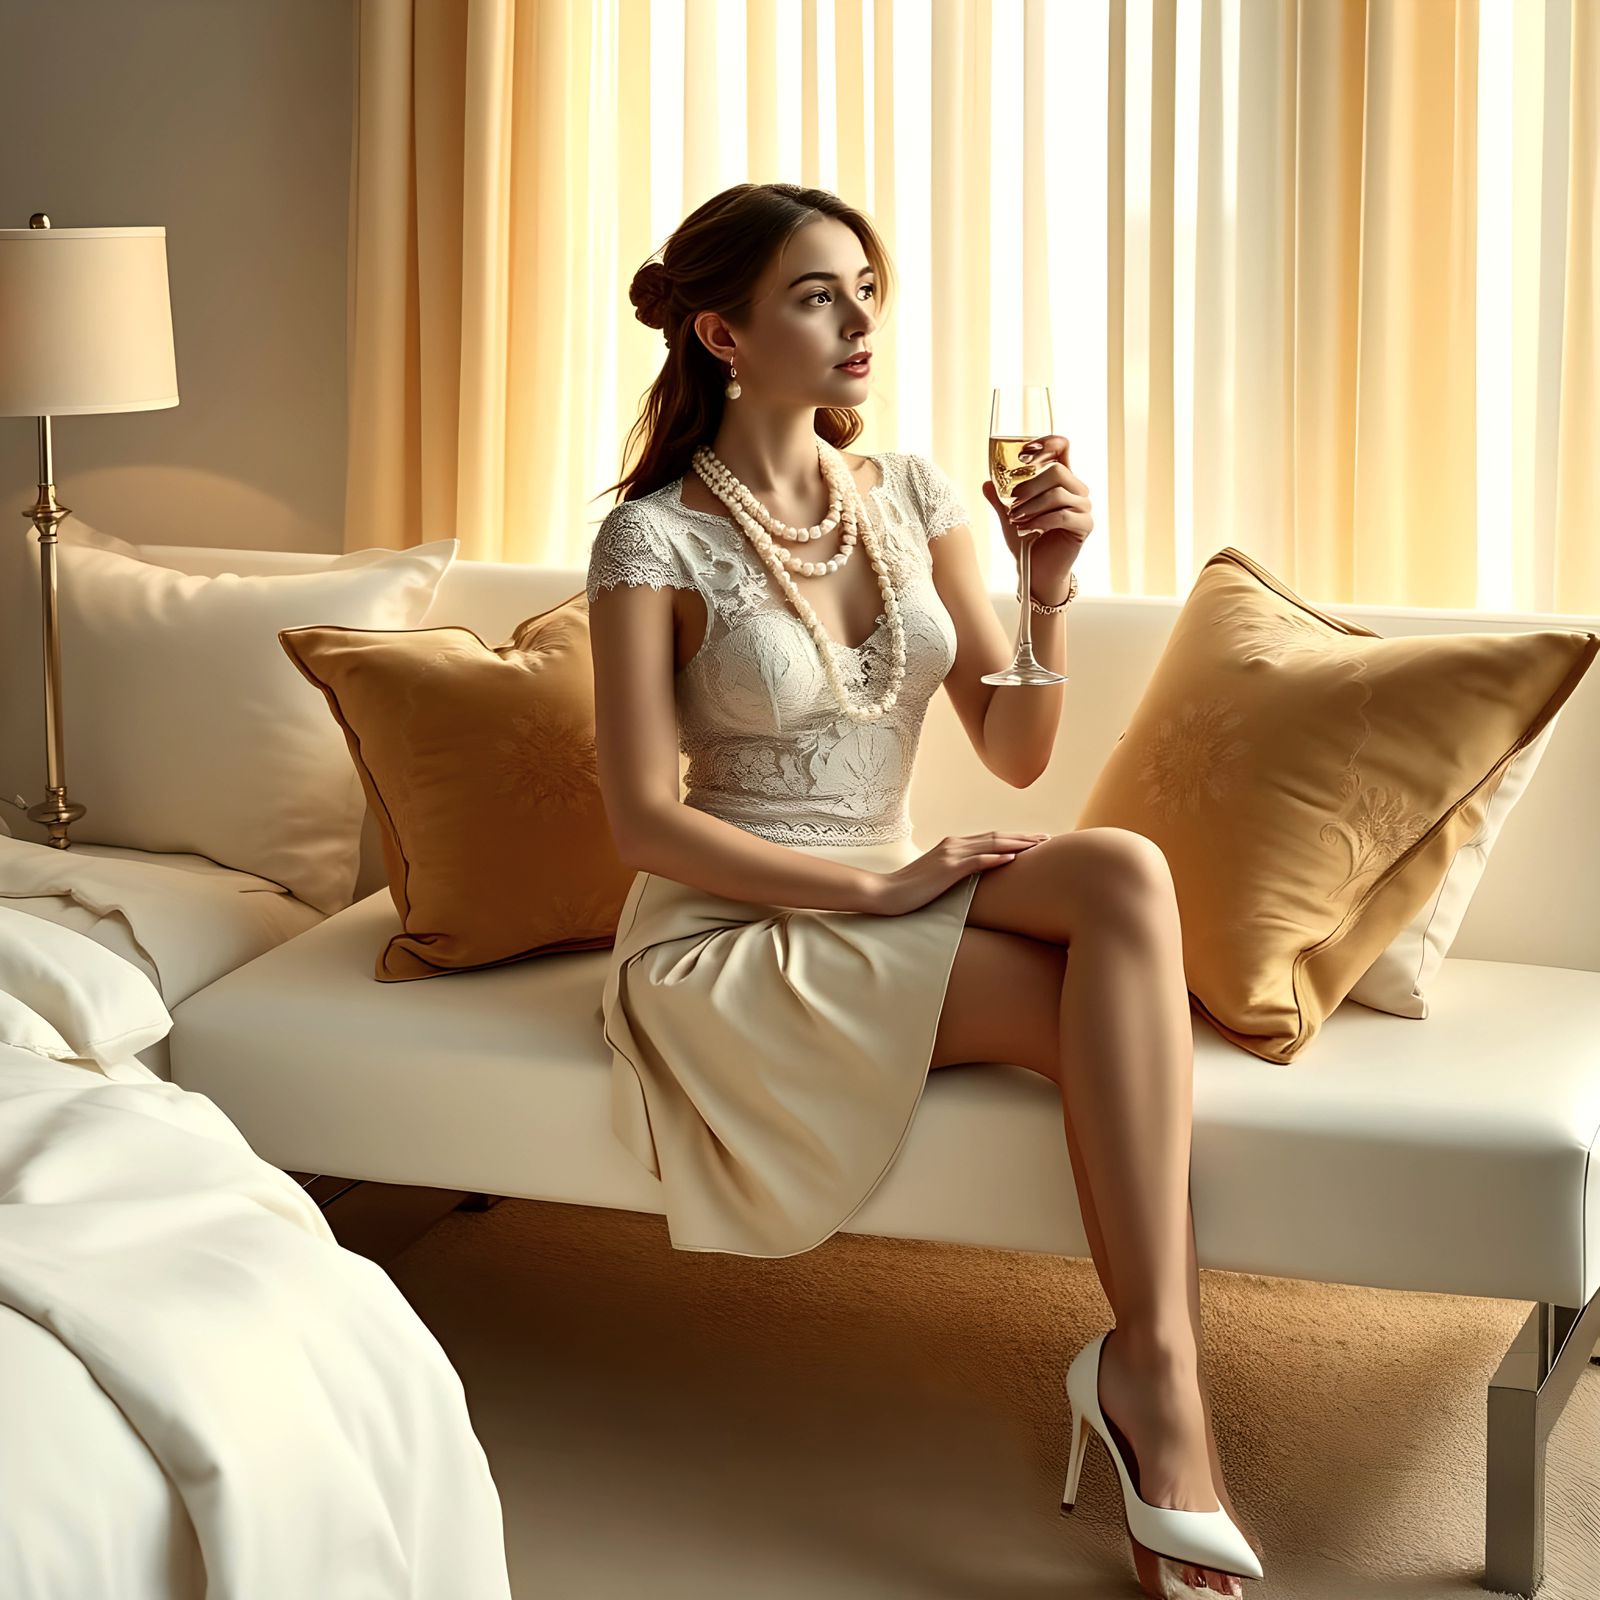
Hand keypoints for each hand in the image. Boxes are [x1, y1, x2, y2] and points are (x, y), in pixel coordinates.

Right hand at [864, 832, 1048, 915]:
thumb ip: (955, 872)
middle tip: (1047, 839)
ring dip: (1017, 844)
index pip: (990, 839)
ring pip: (991, 844)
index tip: (1034, 841)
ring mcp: (950, 855)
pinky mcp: (947, 869)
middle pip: (996, 837)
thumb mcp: (937, 878)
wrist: (885, 893)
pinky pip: (976, 861)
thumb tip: (973, 878)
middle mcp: (954, 845)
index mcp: (952, 846)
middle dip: (1023, 837)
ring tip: (1039, 845)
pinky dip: (996, 858)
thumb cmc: (910, 890)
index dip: (1014, 838)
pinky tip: (1013, 858)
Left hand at [979, 435, 1093, 600]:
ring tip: (1015, 520)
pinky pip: (1062, 515)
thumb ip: (999, 499)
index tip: (1023, 454)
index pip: (1063, 447)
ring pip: (1058, 494)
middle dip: (1030, 487)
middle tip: (1012, 503)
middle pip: (1058, 471)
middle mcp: (1077, 490)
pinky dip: (1040, 521)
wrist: (1036, 572)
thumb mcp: (1009, 517)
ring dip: (1031, 506)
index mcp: (1061, 480)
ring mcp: (1083, 507)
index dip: (1046, 443)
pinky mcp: (1084, 525)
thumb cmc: (1025, 542)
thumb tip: (986, 482)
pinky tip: (1025, 530)